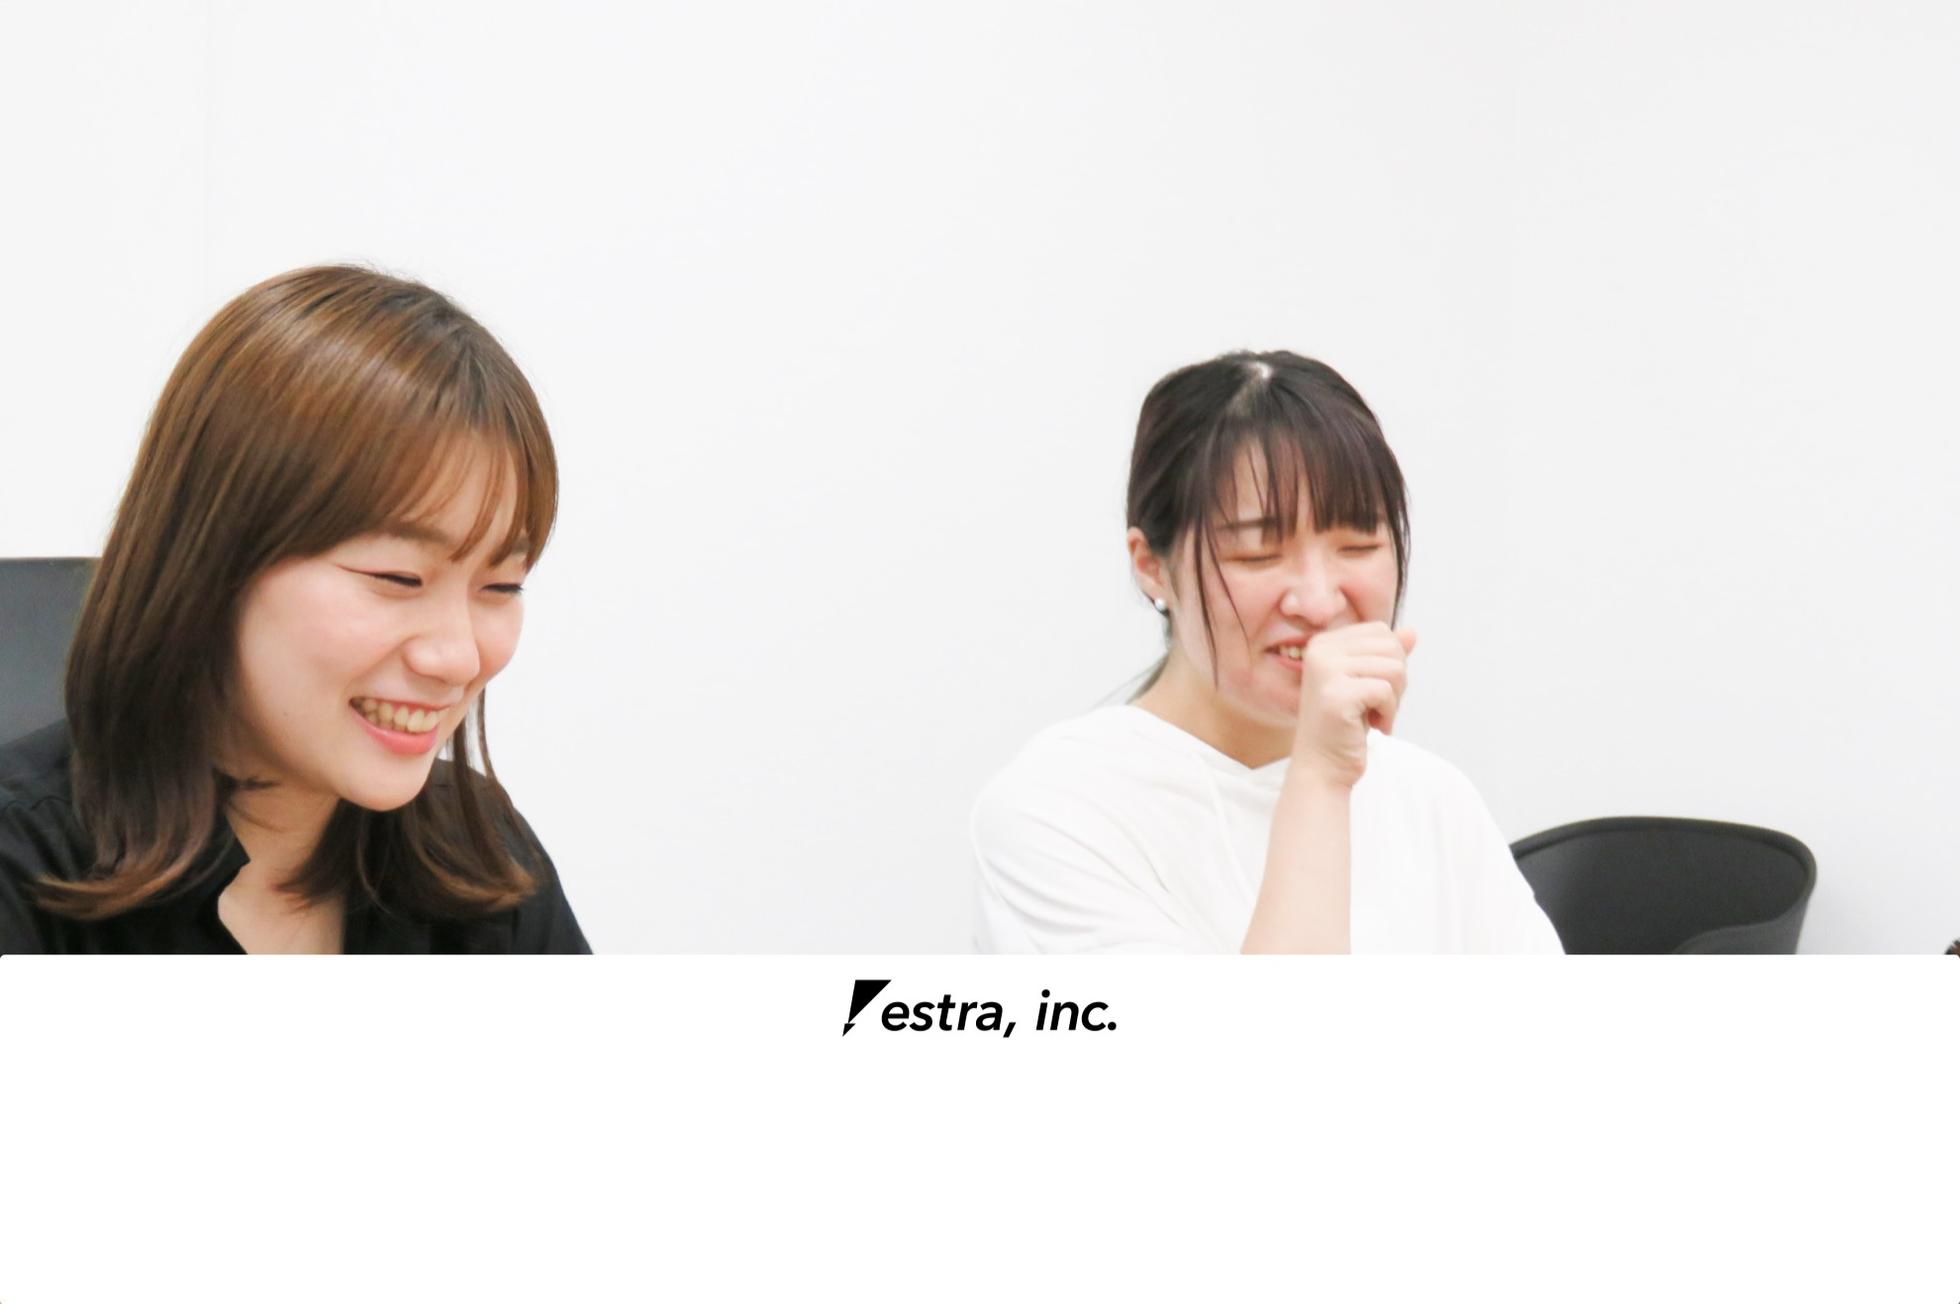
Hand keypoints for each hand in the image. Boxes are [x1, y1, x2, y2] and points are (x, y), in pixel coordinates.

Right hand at [1291, 622, 1417, 788]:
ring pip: (1393, 668)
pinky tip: (1374, 726)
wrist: (1322, 767)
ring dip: (1394, 699)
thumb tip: (1412, 633)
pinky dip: (1389, 714)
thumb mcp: (1368, 684)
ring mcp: (1325, 671)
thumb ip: (1386, 656)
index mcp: (1324, 643)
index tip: (1374, 690)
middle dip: (1396, 681)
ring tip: (1375, 716)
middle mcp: (1319, 651)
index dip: (1390, 662)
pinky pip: (1386, 691)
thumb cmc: (1344, 727)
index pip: (1381, 631)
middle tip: (1377, 706)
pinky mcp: (1336, 694)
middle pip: (1391, 647)